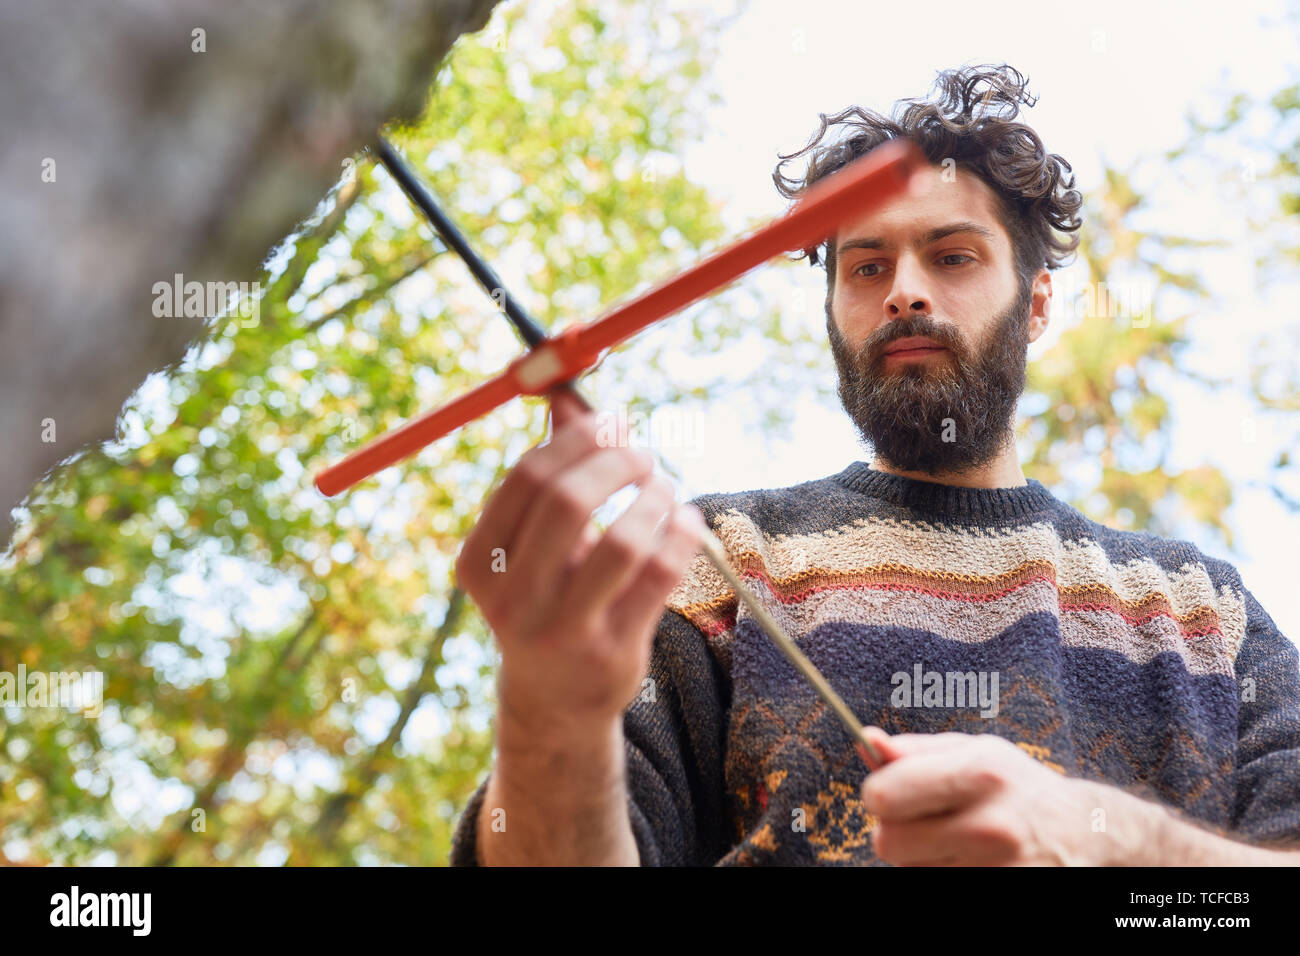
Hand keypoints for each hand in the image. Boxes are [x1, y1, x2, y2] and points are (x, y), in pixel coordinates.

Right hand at [455, 387, 707, 741]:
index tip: (612, 422)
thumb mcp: (533, 544)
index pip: (528, 477)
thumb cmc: (547, 599)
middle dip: (616, 461)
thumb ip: (549, 474)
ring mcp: (562, 629)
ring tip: (665, 488)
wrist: (554, 702)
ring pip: (623, 541)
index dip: (578, 438)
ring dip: (654, 498)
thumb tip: (566, 395)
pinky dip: (681, 535)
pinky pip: (659, 576)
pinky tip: (686, 520)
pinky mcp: (612, 651)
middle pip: (568, 501)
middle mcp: (512, 598)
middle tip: (643, 453)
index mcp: (479, 562)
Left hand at [859, 730, 1105, 865]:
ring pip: (910, 870)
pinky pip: (936, 885)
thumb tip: (866, 741)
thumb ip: (914, 749)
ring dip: (921, 856)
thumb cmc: (1016, 785)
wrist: (1085, 832)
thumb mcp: (973, 751)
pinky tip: (971, 860)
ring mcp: (998, 870)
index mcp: (980, 774)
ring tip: (957, 839)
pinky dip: (943, 873)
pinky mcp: (1001, 894)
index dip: (878, 794)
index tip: (891, 792)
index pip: (884, 796)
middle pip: (888, 842)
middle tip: (925, 819)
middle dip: (895, 830)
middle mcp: (990, 825)